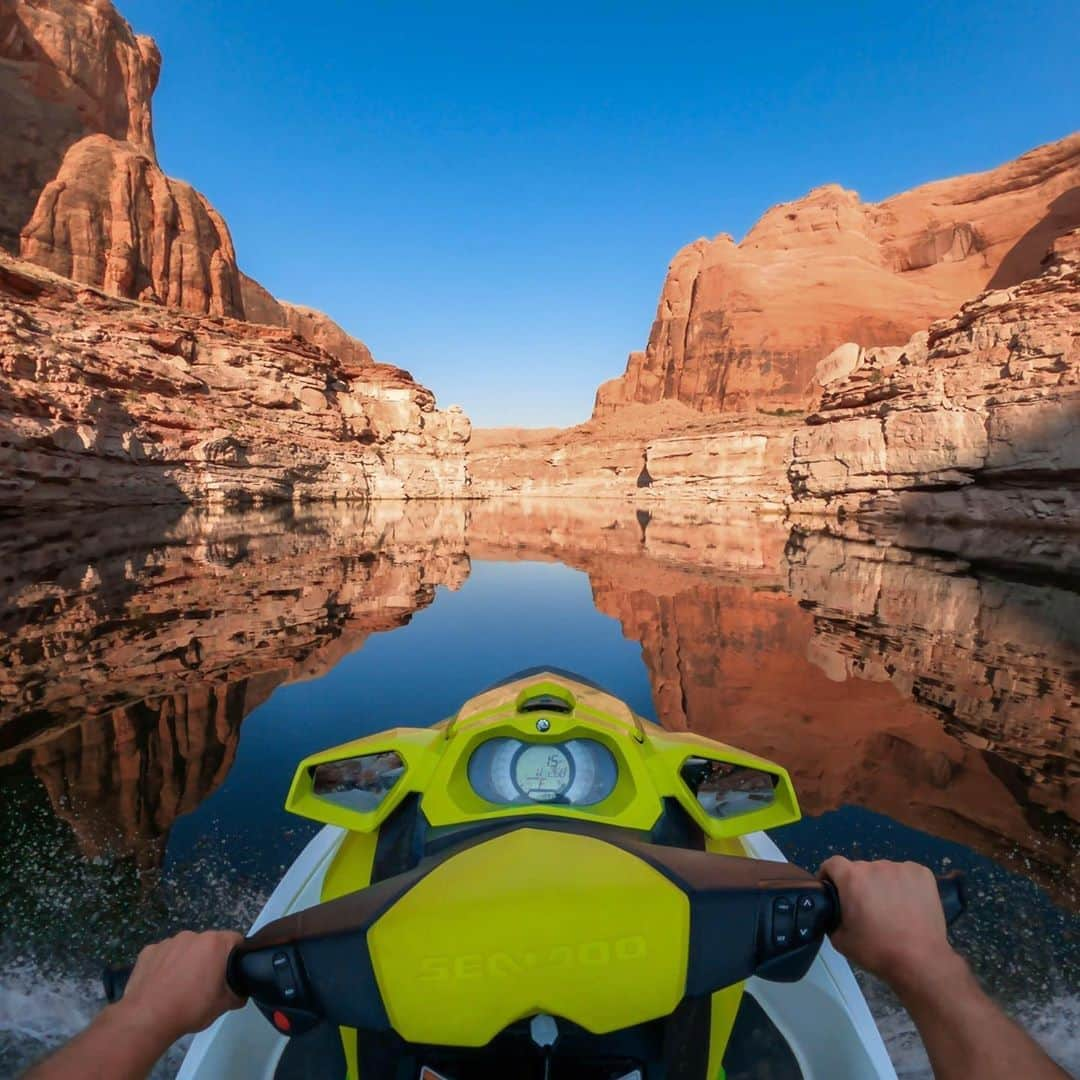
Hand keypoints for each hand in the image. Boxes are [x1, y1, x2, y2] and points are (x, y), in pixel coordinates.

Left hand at [111, 930, 245, 1044]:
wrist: (146, 1019)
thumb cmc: (189, 1008)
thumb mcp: (224, 1006)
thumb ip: (238, 994)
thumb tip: (241, 992)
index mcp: (214, 943)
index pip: (236, 940)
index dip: (237, 955)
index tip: (231, 972)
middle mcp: (192, 936)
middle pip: (208, 944)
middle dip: (209, 959)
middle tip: (205, 984)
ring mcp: (167, 942)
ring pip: (185, 948)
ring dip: (186, 961)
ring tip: (180, 987)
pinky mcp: (148, 951)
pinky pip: (163, 955)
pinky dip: (165, 966)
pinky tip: (162, 985)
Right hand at [818, 857, 962, 992]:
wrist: (920, 961)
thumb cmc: (878, 951)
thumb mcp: (839, 939)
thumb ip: (831, 916)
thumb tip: (835, 910)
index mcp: (852, 877)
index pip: (832, 864)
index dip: (829, 876)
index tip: (834, 890)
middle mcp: (876, 866)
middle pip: (861, 869)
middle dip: (860, 885)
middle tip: (867, 910)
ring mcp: (902, 868)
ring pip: (885, 873)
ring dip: (883, 885)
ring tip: (893, 911)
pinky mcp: (923, 874)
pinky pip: (906, 875)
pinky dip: (905, 886)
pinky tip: (910, 906)